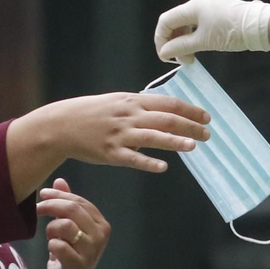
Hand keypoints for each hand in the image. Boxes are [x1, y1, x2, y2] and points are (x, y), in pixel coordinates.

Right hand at [7, 92, 210, 198]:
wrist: (62, 125)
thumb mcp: (118, 102)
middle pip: (165, 120)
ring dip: (175, 142)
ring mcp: (119, 135)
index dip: (189, 110)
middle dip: (189, 126)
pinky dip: (148, 162)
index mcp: (132, 101)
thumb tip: (166, 110)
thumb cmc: (93, 113)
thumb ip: (141, 106)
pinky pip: (132, 159)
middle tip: (207, 134)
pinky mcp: (110, 153)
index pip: (168, 103)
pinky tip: (163, 167)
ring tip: (193, 146)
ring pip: (152, 137)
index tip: (206, 117)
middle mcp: (129, 116)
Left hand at [34, 178, 108, 268]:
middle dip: (51, 206)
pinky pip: (58, 245)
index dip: (59, 196)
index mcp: (101, 224)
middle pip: (73, 210)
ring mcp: (91, 251)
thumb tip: (59, 180)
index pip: (79, 202)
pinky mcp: (78, 265)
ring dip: (51, 229)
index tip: (42, 194)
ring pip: (65, 225)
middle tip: (37, 208)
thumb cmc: (67, 254)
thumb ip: (66, 204)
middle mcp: (101, 236)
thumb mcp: (67, 226)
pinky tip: (53, 251)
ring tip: (50, 236)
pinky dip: (51, 245)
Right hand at [154, 0, 269, 61]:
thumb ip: (181, 47)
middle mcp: (199, 3)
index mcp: (192, 6)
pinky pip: (199, 24)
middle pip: (176, 22)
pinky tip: (199, 48)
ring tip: (191, 57)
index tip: (165, 57)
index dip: (161, 39)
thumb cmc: (230, 32)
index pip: (166, 20)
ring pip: (188, 24)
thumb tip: (164, 52)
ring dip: (184, 41)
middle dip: (174, 41)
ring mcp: (210, 7)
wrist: (259, 26)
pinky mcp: (219, 12)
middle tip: (182, 60)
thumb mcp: (203, 42)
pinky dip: (195, 37)